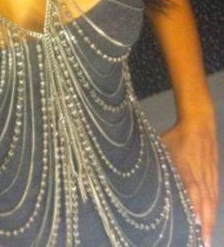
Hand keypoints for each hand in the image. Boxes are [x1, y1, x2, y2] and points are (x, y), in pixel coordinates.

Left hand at [159, 114, 218, 246]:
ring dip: (210, 220)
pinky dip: (214, 210)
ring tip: (207, 237)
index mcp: (186, 167)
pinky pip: (215, 195)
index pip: (192, 189)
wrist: (199, 123)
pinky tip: (210, 220)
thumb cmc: (176, 135)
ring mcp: (210, 176)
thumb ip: (157, 160)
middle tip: (202, 242)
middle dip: (204, 223)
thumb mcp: (162, 145)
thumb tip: (143, 172)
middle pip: (205, 202)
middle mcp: (200, 174)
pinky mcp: (214, 175)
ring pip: (212, 202)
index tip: (194, 223)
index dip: (194, 205)